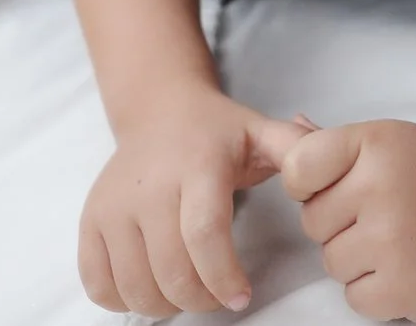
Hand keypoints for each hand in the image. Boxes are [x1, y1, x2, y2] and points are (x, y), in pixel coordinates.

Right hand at [80, 88, 308, 316]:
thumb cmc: (218, 132)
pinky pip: (99, 284)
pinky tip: (152, 285)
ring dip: (168, 305)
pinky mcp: (90, 221)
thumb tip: (325, 170)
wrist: (160, 109)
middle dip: (203, 299)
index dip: (224, 277)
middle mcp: (148, 186)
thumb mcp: (263, 132)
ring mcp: (113, 205)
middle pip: (172, 272)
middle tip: (220, 294)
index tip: (242, 295)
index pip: (204, 234)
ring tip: (190, 288)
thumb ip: (299, 149)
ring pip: (136, 287)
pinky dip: (125, 300)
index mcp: (197, 165)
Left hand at [276, 120, 415, 322]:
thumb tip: (289, 129)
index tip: (334, 184)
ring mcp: (392, 243)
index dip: (308, 181)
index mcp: (375, 144)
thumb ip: (336, 143)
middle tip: (383, 211)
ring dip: (357, 257)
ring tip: (399, 237)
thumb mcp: (393, 139)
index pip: (296, 168)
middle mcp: (381, 190)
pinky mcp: (403, 290)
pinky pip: (354, 297)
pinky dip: (375, 289)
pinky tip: (406, 264)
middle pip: (312, 221)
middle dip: (338, 221)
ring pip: (331, 262)